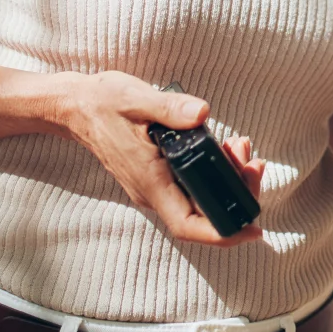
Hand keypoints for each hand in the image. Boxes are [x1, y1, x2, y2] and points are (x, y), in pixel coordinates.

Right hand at [56, 71, 266, 245]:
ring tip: (242, 148)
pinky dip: (215, 171)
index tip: (252, 228)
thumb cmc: (105, 103)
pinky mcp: (160, 174)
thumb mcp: (138, 98)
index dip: (222, 233)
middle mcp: (154, 191)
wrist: (79, 106)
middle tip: (253, 164)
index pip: (188, 224)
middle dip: (236, 197)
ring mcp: (156, 185)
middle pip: (203, 215)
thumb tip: (202, 114)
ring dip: (229, 180)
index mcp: (150, 181)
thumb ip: (170, 108)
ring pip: (201, 199)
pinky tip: (227, 147)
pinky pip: (193, 184)